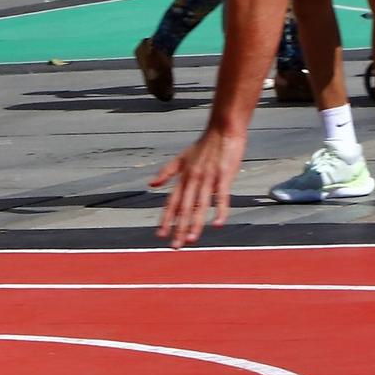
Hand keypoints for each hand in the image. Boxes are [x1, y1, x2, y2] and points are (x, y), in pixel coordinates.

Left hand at [150, 127, 246, 248]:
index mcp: (183, 177)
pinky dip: (220, 211)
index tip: (160, 236)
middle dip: (178, 228)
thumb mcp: (181, 158)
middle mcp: (193, 180)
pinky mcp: (224, 176)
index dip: (165, 219)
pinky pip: (221, 197)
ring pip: (200, 206)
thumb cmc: (204, 145)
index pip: (171, 202)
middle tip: (175, 246)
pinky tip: (217, 224)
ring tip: (190, 240)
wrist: (223, 128)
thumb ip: (166, 172)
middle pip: (184, 208)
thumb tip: (150, 184)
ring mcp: (208, 178)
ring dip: (195, 224)